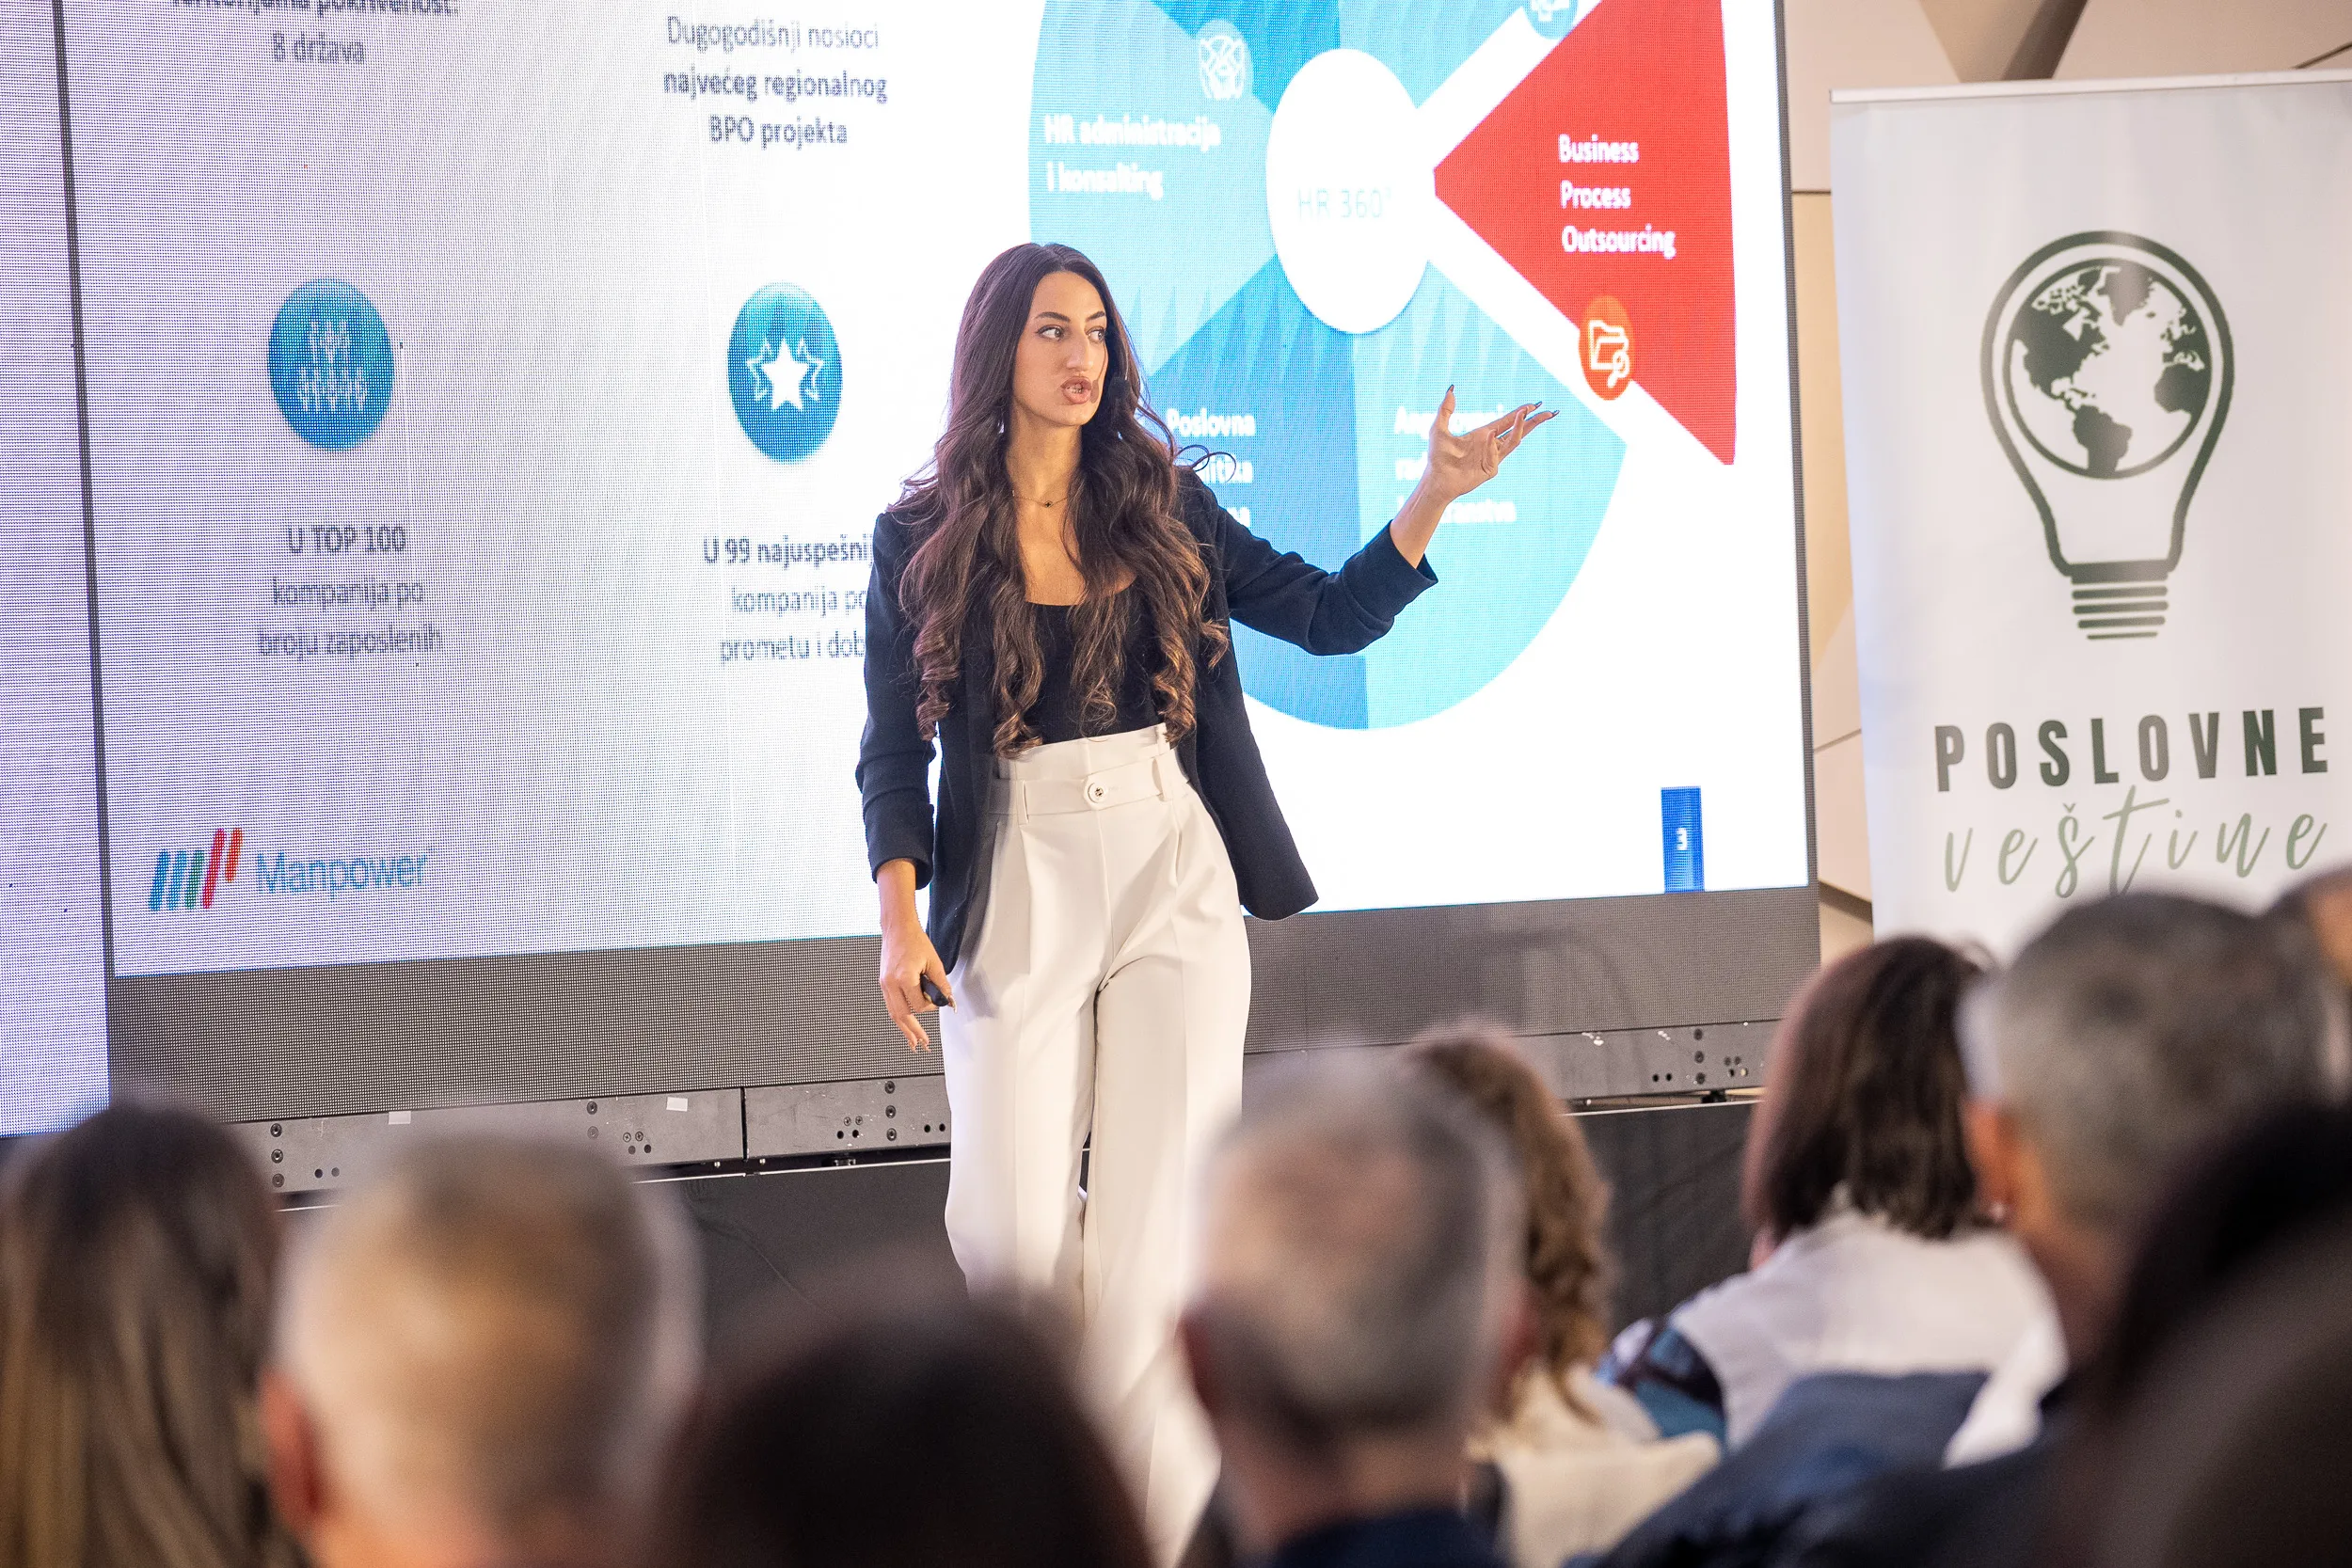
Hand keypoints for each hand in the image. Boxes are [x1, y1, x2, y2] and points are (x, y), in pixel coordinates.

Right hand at [879, 920, 950, 1051]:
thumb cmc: (915, 940)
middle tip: (921, 1044)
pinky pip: (890, 1004)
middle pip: (902, 1016)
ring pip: (893, 1013)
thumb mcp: (934, 962)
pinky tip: (904, 1023)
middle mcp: (890, 983)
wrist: (897, 928)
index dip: (931, 1007)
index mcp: (904, 978)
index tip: (939, 1002)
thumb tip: (947, 1000)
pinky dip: (898, 1016)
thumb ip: (941, 984)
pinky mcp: (883, 982)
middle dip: (912, 1031)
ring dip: (903, 1028)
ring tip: (912, 1041)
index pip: (919, 1005)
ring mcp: (884, 984)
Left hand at [1386, 387, 1558, 566]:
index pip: (1507, 422)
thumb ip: (1446, 409)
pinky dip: (1493, 444)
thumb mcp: (1439, 428)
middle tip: (1551, 412)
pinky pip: (1496, 453)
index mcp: (1483, 435)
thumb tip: (1451, 389)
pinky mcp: (1491, 470)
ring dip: (1522, 426)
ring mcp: (1493, 459)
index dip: (1521, 413)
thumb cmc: (1437, 458)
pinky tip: (1488, 437)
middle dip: (1535, 421)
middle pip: (1519, 431)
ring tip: (1525, 412)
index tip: (1535, 404)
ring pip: (1514, 441)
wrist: (1435, 480)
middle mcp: (1491, 446)